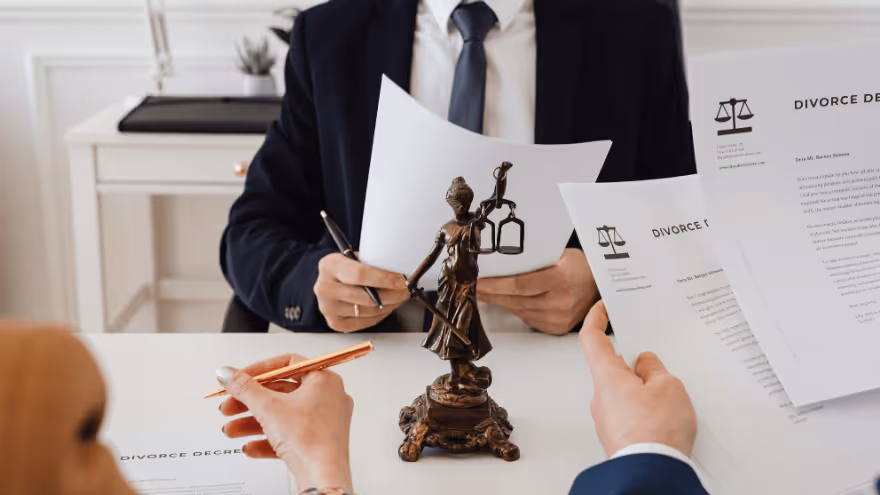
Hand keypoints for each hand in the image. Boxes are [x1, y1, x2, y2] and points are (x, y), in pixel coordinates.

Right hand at [217, 355, 353, 491]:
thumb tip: (228, 373)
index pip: (287, 364)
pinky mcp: (318, 441)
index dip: (259, 370)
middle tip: (230, 405)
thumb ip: (244, 388)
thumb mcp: (269, 408)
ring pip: (282, 415)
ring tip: (232, 429)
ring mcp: (325, 420)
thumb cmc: (311, 440)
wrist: (323, 477)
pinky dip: (268, 439)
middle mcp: (328, 397)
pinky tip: (250, 446)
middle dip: (250, 401)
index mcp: (324, 380)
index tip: (240, 377)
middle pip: (281, 392)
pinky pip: (290, 434)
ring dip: (253, 422)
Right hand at [315, 253, 408, 331]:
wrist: (328, 281)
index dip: (385, 279)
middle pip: (367, 297)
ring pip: (369, 311)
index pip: (360, 274)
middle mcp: (325, 288)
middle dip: (393, 295)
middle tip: (405, 291)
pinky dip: (379, 315)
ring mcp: (328, 308)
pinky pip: (365, 322)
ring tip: (398, 298)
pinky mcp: (335, 322)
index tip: (400, 281)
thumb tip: (398, 275)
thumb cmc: (344, 269)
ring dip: (389, 305)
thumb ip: (372, 264)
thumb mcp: (354, 258)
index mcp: (330, 266)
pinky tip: (385, 307)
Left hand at [477, 248, 598, 334]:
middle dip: (491, 293)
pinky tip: (505, 300)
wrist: (600, 285)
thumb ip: (532, 261)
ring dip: (499, 301)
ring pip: (518, 310)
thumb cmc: (579, 266)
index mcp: (561, 280)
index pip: (519, 284)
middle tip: (474, 286)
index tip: (477, 281)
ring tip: (485, 292)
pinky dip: (514, 308)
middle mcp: (561, 303)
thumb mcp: (558, 255)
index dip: (494, 284)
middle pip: (515, 299)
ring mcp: (559, 318)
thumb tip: (499, 263)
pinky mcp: (556, 328)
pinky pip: (527, 318)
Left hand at [579, 301, 696, 456]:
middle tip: (658, 361)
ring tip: (670, 395)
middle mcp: (600, 396)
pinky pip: (629, 412)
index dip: (596, 318)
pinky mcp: (617, 435)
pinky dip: (645, 408)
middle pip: (612, 367)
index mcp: (607, 376)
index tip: (603, 306)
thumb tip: (645, 364)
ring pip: (623, 391)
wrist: (651, 473)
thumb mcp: (667, 387)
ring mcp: (607, 418)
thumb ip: (655, 369)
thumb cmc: (656, 432)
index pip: (592, 338)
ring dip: (643, 388)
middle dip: (635, 362)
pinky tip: (665, 415)